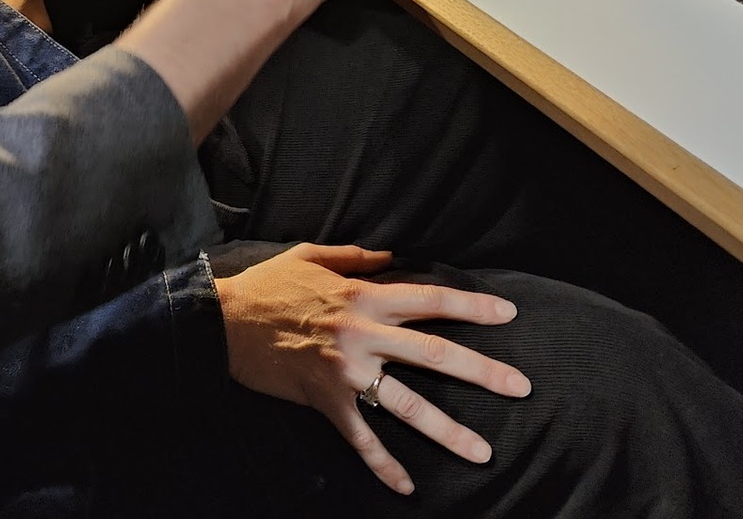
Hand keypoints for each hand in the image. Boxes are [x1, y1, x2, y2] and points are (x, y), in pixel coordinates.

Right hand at [218, 243, 529, 495]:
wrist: (220, 319)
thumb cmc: (266, 286)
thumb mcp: (309, 256)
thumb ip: (353, 257)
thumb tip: (390, 255)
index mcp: (364, 296)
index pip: (431, 298)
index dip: (472, 305)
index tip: (509, 313)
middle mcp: (363, 332)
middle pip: (436, 353)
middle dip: (484, 371)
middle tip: (522, 388)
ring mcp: (346, 370)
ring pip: (408, 404)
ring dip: (449, 431)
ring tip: (483, 453)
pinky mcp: (325, 399)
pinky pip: (361, 437)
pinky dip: (383, 464)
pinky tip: (407, 487)